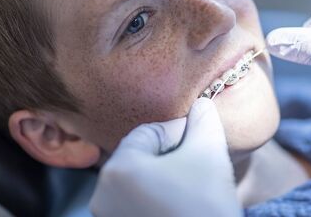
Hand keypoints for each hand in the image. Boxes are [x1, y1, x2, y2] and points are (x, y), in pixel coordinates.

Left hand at [89, 98, 241, 216]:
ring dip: (165, 176)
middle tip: (199, 161)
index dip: (179, 131)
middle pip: (141, 157)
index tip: (201, 139)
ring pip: (140, 181)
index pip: (148, 133)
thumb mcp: (209, 154)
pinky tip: (182, 204)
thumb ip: (203, 121)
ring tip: (192, 183)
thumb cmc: (205, 206)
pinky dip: (158, 197)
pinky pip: (137, 204)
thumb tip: (203, 104)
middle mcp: (101, 196)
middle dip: (171, 154)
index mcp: (116, 170)